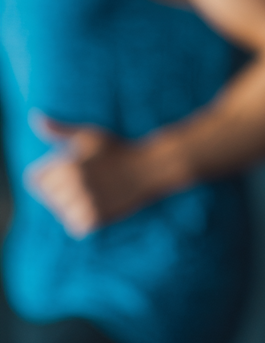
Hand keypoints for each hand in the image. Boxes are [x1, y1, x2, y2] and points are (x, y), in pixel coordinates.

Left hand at [24, 113, 165, 236]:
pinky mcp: (96, 219)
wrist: (150, 169)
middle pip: (48, 196)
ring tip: (94, 192)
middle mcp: (74, 185)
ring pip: (61, 212)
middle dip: (62, 189)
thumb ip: (59, 130)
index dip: (50, 173)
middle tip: (89, 180)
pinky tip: (99, 205)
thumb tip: (34, 116)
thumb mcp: (89, 136)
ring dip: (72, 206)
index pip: (35, 178)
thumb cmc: (118, 150)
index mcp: (68, 165)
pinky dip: (84, 220)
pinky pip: (75, 226)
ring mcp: (85, 203)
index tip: (70, 170)